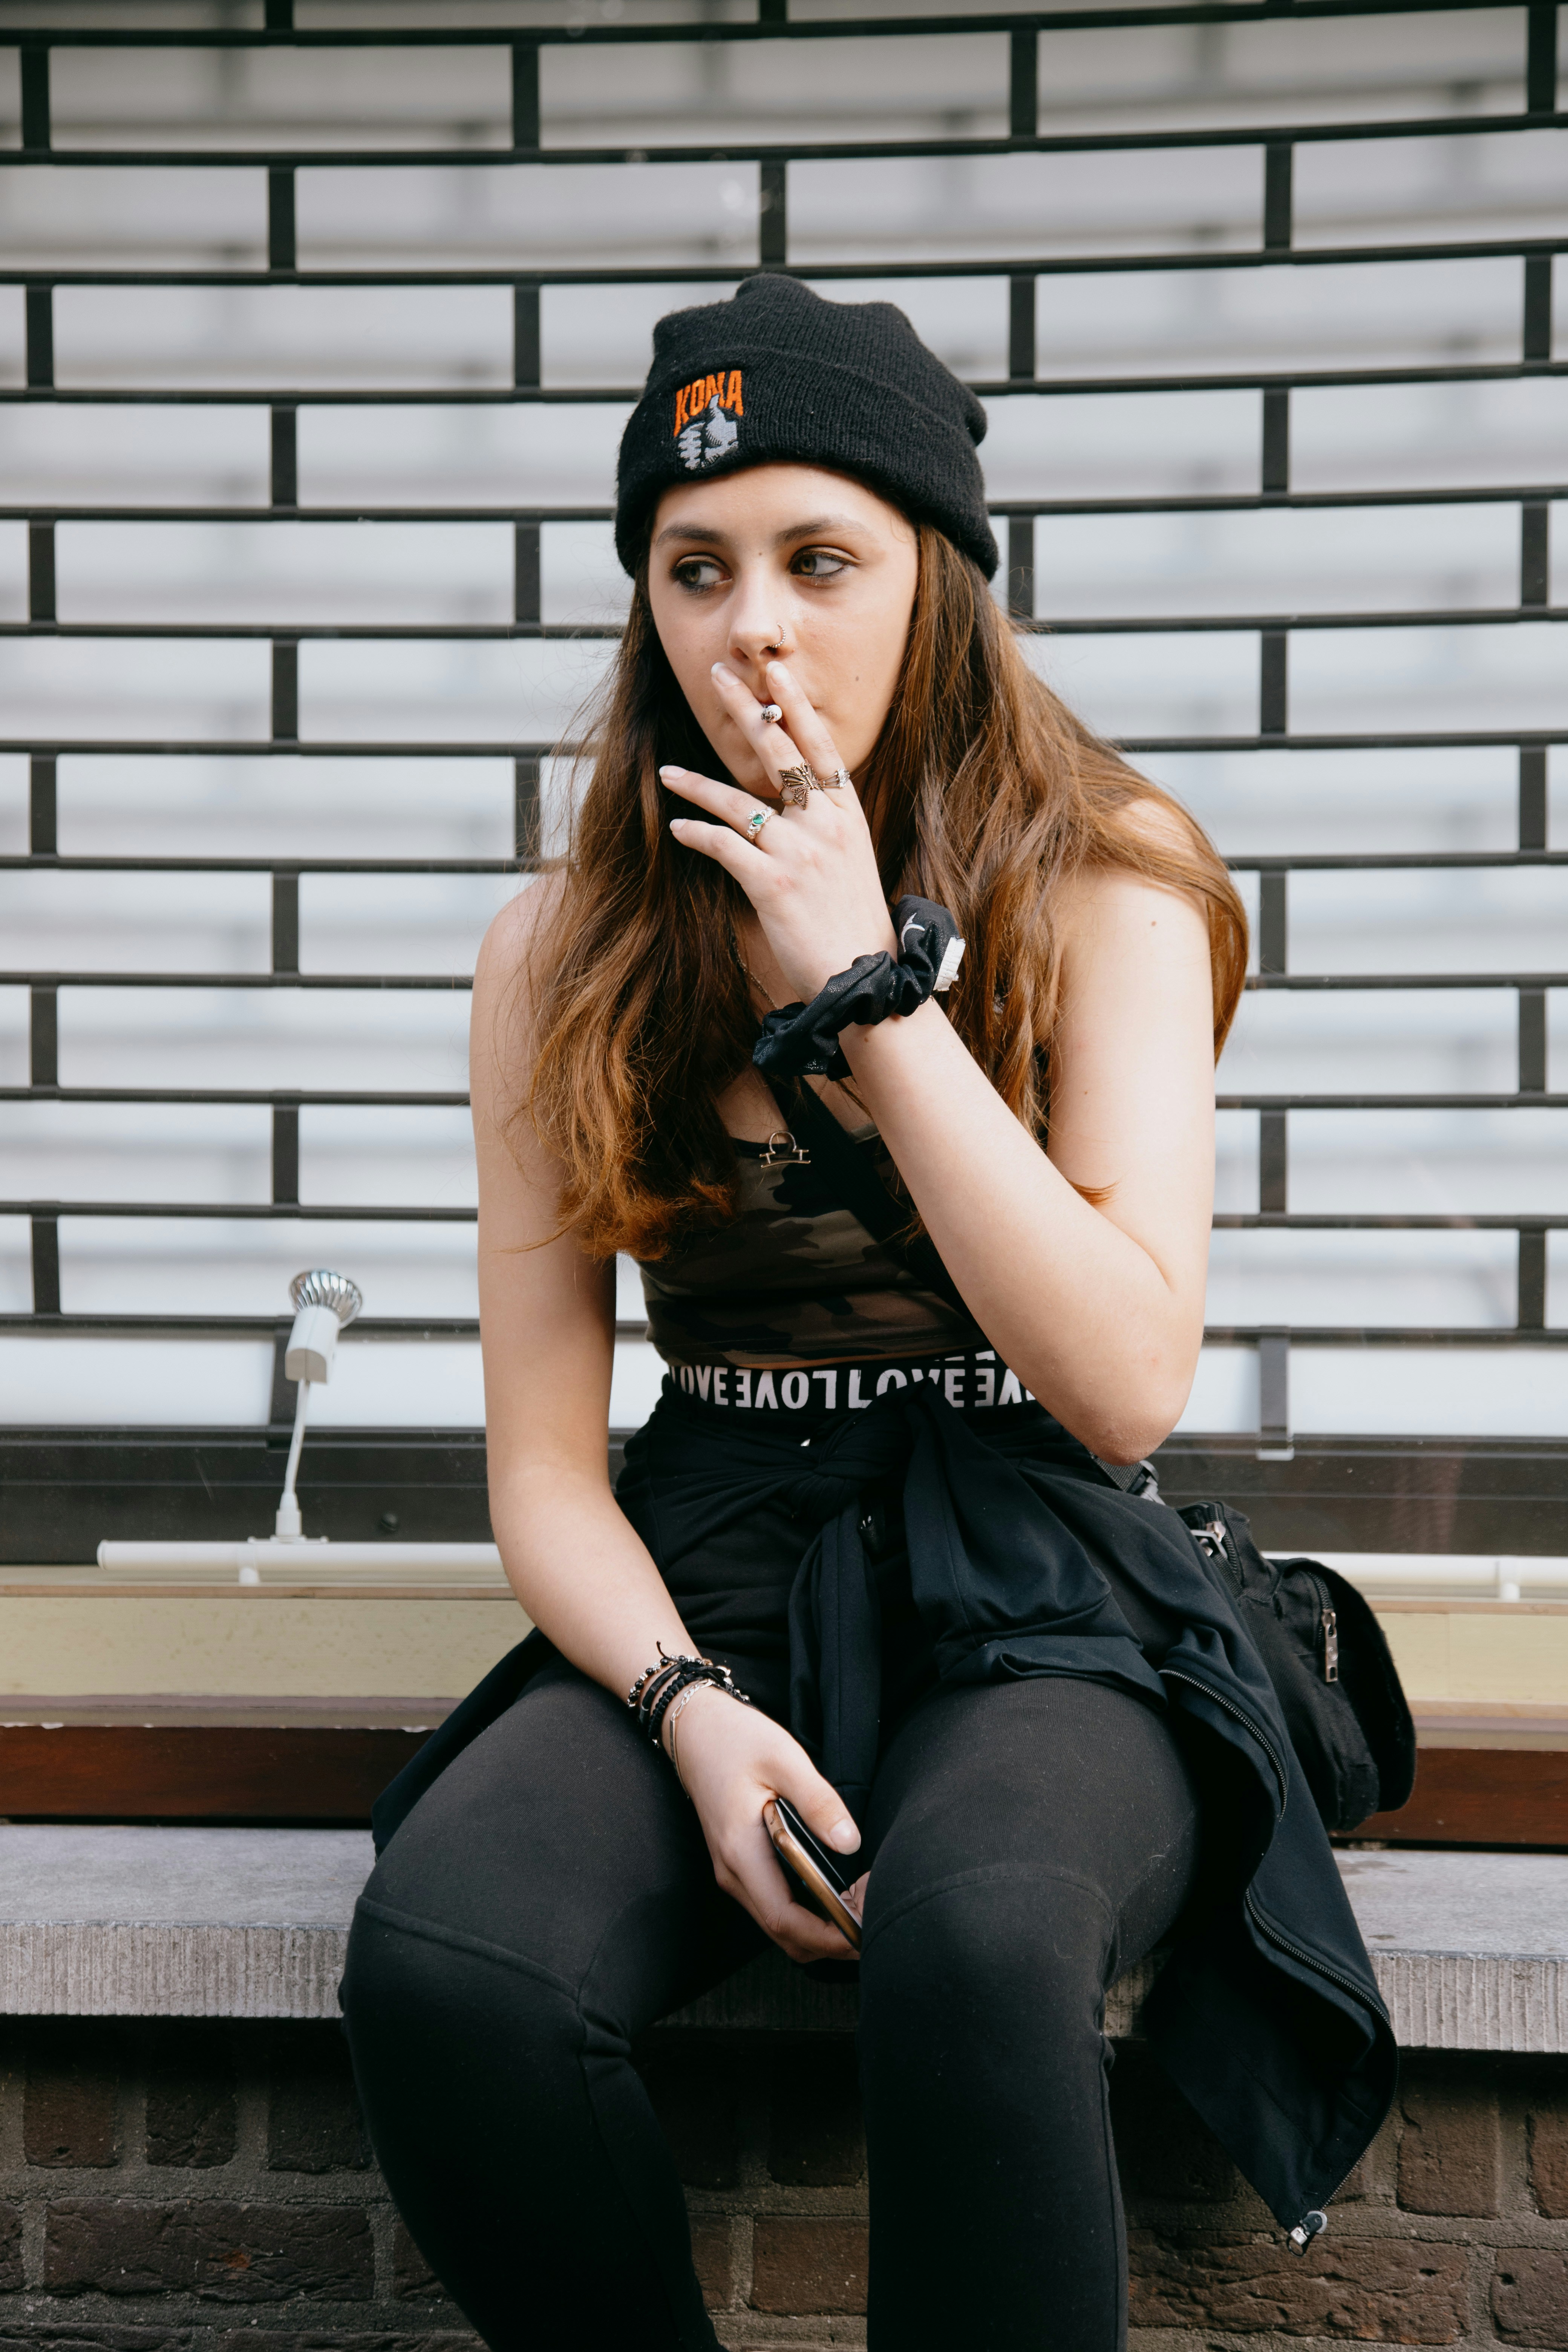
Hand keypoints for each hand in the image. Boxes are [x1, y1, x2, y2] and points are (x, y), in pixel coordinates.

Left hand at [662, 658, 897, 1001]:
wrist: (864, 980)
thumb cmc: (853, 928)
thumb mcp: (851, 865)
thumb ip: (825, 830)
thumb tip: (793, 807)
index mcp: (848, 817)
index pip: (821, 748)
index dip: (796, 708)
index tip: (774, 673)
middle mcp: (826, 826)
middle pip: (780, 753)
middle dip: (747, 709)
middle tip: (717, 675)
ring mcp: (800, 852)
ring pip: (736, 801)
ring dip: (695, 786)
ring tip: (667, 773)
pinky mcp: (773, 883)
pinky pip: (723, 845)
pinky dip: (696, 835)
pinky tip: (678, 830)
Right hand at [667, 1682, 862, 1964]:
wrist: (695, 1729)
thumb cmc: (736, 1739)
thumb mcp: (783, 1758)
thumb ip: (817, 1801)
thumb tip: (849, 1842)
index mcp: (742, 1852)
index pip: (785, 1920)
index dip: (829, 1935)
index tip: (866, 1926)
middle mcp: (733, 1873)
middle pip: (785, 1935)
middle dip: (831, 1939)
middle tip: (873, 1914)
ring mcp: (733, 1871)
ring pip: (780, 1925)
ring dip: (820, 1927)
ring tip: (859, 1901)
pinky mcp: (739, 1864)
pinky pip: (774, 1905)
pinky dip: (806, 1911)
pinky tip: (833, 1888)